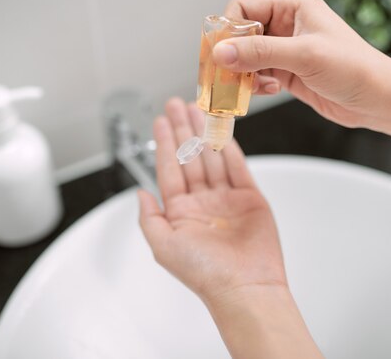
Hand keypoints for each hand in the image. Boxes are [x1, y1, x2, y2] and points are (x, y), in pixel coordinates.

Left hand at [138, 98, 286, 304]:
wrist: (245, 287)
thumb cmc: (204, 272)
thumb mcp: (163, 246)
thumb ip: (149, 217)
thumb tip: (140, 192)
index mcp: (181, 212)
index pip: (170, 169)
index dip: (165, 143)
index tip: (160, 120)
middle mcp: (203, 202)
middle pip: (191, 156)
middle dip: (183, 129)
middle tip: (177, 103)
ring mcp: (227, 199)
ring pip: (212, 156)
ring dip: (204, 131)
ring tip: (198, 106)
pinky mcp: (250, 198)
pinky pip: (237, 166)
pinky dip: (229, 145)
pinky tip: (220, 128)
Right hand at [212, 0, 390, 128]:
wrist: (377, 100)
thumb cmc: (354, 69)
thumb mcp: (304, 55)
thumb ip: (260, 53)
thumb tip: (222, 52)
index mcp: (293, 7)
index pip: (244, 8)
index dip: (230, 29)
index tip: (221, 53)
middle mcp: (287, 25)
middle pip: (241, 34)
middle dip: (233, 55)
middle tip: (226, 74)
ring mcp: (286, 50)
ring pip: (246, 57)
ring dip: (243, 73)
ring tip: (250, 87)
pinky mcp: (287, 72)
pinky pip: (257, 74)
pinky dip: (255, 84)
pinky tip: (268, 90)